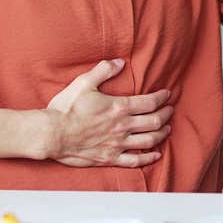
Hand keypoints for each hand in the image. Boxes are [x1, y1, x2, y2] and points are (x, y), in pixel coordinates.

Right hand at [43, 59, 172, 167]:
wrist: (52, 134)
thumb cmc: (66, 109)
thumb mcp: (84, 83)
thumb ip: (103, 71)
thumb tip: (119, 62)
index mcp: (118, 107)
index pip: (149, 103)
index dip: (161, 98)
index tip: (166, 95)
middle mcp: (122, 127)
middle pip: (154, 121)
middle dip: (165, 115)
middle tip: (169, 110)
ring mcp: (118, 144)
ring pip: (149, 140)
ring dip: (161, 134)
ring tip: (166, 129)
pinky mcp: (110, 158)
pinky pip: (135, 160)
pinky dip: (148, 158)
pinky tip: (155, 155)